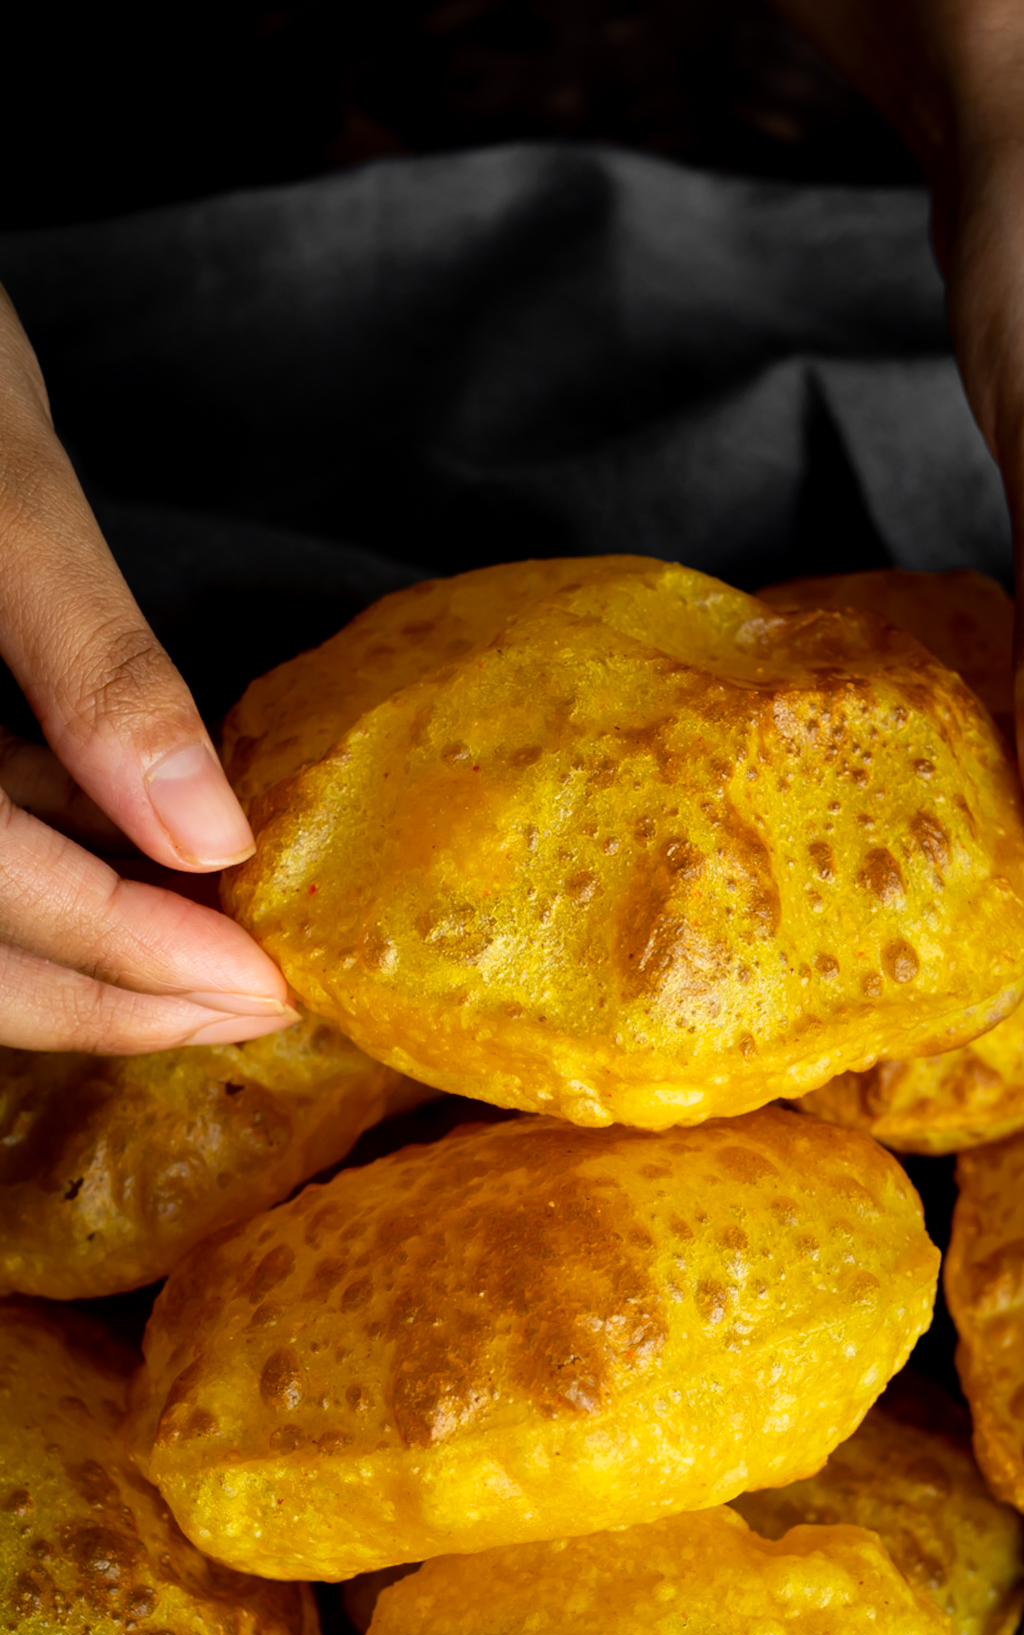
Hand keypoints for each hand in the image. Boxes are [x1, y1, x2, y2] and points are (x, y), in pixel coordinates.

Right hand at [0, 285, 296, 1050]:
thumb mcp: (6, 499)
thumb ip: (97, 671)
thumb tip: (206, 838)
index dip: (125, 953)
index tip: (258, 984)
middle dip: (116, 992)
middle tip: (256, 1005)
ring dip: (95, 942)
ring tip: (227, 949)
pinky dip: (60, 859)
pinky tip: (153, 857)